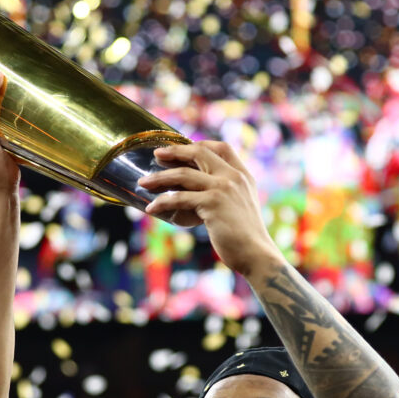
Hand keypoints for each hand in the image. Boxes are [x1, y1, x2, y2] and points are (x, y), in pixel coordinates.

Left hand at [138, 141, 280, 277]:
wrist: (255, 253)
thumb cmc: (244, 235)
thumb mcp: (240, 206)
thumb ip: (227, 194)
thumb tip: (199, 194)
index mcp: (242, 175)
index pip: (221, 147)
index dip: (199, 144)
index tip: (180, 147)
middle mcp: (234, 177)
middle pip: (200, 152)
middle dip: (175, 151)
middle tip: (156, 154)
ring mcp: (223, 188)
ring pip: (183, 174)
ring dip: (159, 178)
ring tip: (143, 183)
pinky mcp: (212, 204)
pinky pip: (179, 198)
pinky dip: (162, 202)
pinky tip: (151, 208)